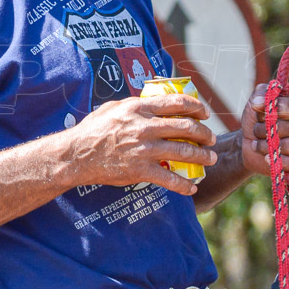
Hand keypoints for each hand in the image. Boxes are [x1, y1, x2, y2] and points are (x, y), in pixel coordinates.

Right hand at [67, 94, 217, 195]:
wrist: (77, 155)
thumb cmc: (93, 129)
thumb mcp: (113, 108)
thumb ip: (136, 104)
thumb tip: (153, 101)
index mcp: (139, 108)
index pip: (177, 102)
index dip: (197, 106)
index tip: (205, 113)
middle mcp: (145, 127)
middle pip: (186, 127)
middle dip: (204, 134)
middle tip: (211, 139)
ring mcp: (144, 149)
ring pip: (183, 151)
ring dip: (202, 157)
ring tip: (210, 159)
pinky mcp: (140, 170)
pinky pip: (169, 178)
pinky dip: (184, 185)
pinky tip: (191, 187)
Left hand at [240, 83, 288, 175]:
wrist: (249, 144)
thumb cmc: (257, 120)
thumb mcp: (256, 102)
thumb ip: (261, 93)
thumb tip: (260, 103)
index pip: (287, 106)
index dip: (269, 109)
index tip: (258, 110)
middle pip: (282, 128)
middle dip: (262, 129)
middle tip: (257, 130)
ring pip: (286, 146)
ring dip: (265, 146)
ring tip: (258, 144)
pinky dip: (277, 161)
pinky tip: (267, 158)